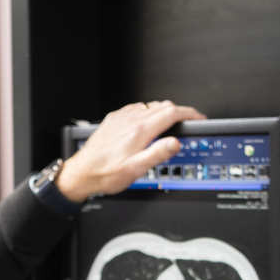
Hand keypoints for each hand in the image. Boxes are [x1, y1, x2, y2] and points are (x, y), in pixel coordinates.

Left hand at [54, 101, 206, 202]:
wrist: (81, 174)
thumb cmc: (105, 174)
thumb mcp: (136, 169)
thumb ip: (157, 154)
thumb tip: (175, 143)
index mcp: (139, 131)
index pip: (172, 112)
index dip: (190, 114)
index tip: (199, 118)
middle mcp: (129, 120)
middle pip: (163, 106)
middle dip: (180, 112)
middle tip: (188, 123)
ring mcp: (120, 118)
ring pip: (150, 106)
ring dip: (164, 111)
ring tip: (170, 124)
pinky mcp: (113, 120)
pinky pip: (136, 109)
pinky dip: (147, 112)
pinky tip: (147, 123)